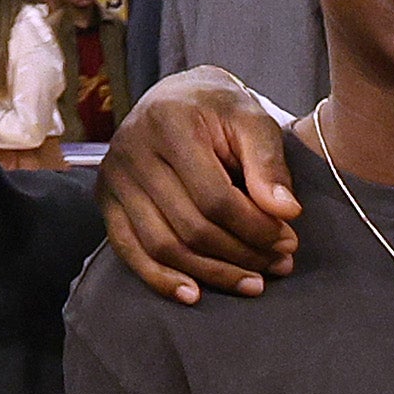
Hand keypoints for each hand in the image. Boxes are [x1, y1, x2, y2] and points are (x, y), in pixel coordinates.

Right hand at [98, 67, 301, 300]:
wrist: (176, 97)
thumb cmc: (220, 110)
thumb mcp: (253, 120)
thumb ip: (270, 164)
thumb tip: (286, 212)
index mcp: (168, 123)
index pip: (215, 197)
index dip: (255, 228)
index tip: (288, 241)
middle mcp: (131, 150)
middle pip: (190, 227)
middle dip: (241, 254)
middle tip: (279, 263)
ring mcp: (113, 178)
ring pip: (163, 246)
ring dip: (212, 273)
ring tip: (253, 282)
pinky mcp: (105, 201)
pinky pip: (129, 252)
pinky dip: (161, 279)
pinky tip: (195, 295)